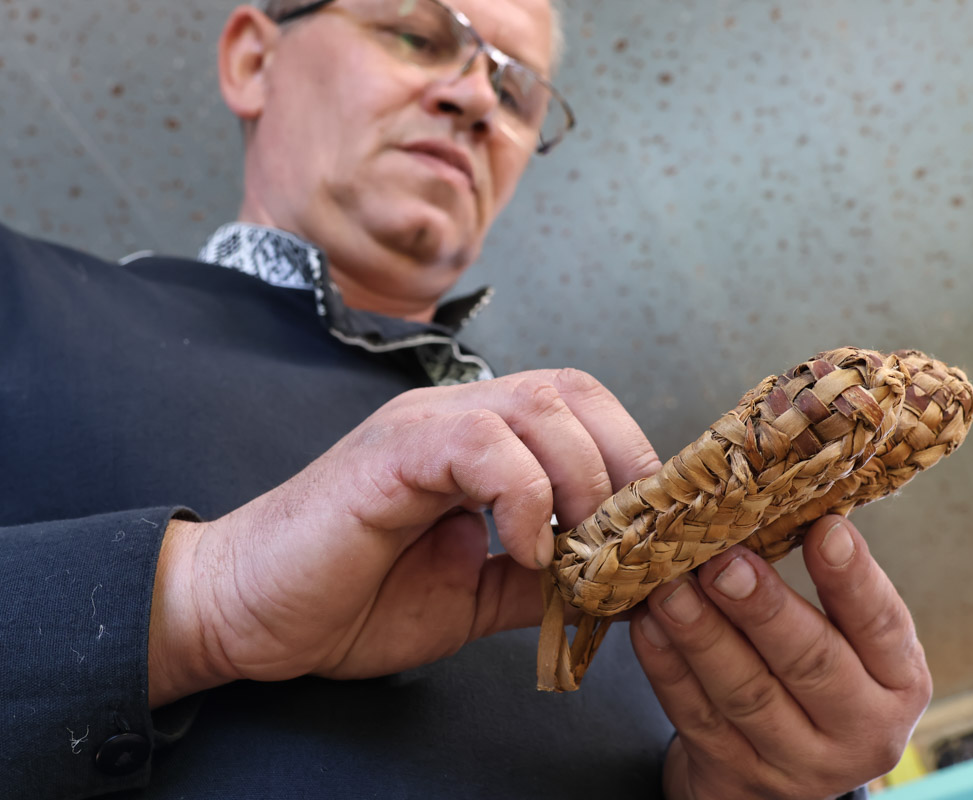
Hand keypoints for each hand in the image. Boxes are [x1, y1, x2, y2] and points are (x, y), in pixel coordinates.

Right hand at [148, 369, 660, 706]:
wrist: (249, 612)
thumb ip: (540, 579)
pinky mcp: (391, 451)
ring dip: (579, 479)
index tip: (648, 526)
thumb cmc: (353, 598)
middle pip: (572, 391)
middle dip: (619, 463)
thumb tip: (616, 586)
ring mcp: (422, 425)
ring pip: (537, 404)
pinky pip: (479, 441)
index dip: (629, 456)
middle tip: (623, 537)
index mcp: (480, 440)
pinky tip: (522, 546)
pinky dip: (522, 494)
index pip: (581, 407)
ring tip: (574, 548)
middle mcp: (456, 416)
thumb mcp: (474, 595)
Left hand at [630, 516, 931, 799]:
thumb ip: (828, 583)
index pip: (882, 625)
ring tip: (671, 588)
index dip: (853, 578)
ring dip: (703, 635)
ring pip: (747, 695)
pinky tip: (649, 627)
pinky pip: (696, 719)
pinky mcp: (736, 778)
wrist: (780, 773)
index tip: (825, 528)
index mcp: (898, 681)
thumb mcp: (844, 635)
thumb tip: (781, 495)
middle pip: (811, 665)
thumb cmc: (814, 670)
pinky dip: (668, 670)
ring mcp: (797, 765)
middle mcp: (861, 732)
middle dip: (764, 610)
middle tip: (725, 563)